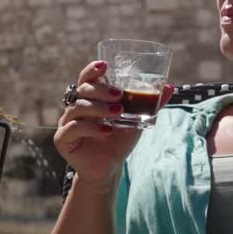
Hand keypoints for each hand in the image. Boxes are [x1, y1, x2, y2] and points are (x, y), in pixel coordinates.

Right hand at [53, 60, 173, 189]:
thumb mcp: (136, 120)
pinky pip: (72, 128)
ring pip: (77, 108)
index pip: (86, 78)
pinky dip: (90, 127)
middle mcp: (75, 108)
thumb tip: (170, 87)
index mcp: (90, 99)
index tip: (105, 65)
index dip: (92, 70)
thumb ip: (150, 104)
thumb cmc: (119, 141)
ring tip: (118, 113)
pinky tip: (106, 130)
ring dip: (99, 108)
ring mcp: (66, 123)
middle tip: (119, 95)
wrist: (109, 168)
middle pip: (82, 90)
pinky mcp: (62, 139)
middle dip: (101, 90)